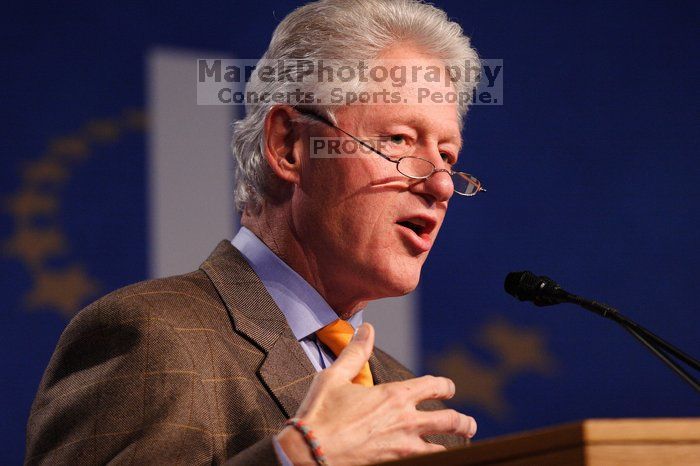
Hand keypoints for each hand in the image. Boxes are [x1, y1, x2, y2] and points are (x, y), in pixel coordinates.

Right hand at [276, 323, 476, 464]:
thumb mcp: (334, 377)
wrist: (307, 454)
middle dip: (463, 422)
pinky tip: (436, 459)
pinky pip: (428, 464)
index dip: (445, 386)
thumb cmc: (319, 415)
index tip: (449, 389)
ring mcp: (404, 449)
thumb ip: (355, 353)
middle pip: (450, 421)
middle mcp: (406, 422)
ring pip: (443, 448)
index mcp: (394, 396)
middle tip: (468, 424)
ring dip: (454, 445)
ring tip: (460, 445)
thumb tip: (367, 329)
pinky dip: (435, 460)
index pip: (433, 386)